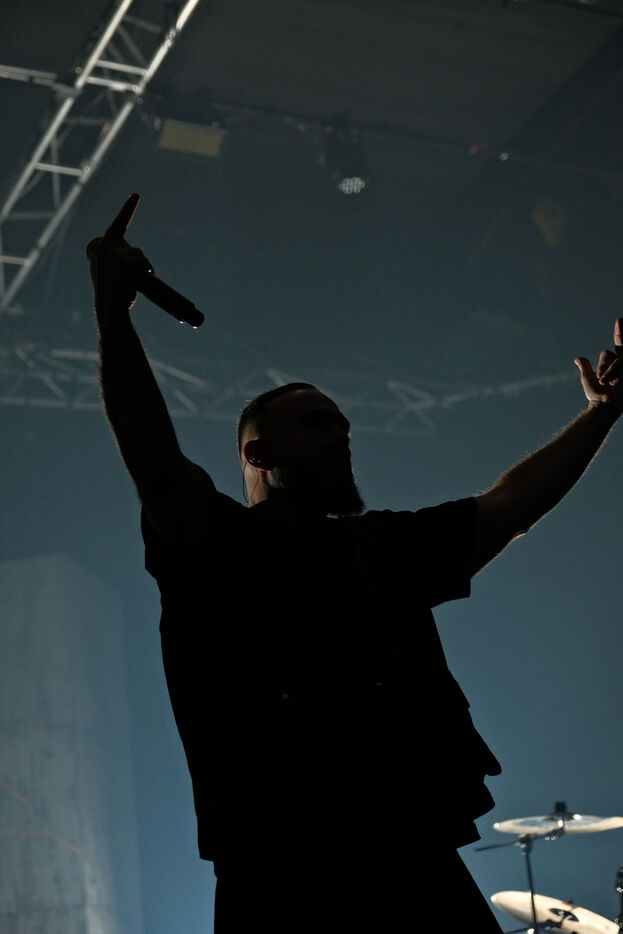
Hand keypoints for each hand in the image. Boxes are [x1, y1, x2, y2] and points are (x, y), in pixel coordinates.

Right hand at [87, 193, 152, 308]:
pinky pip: (144, 263)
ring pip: (138, 253)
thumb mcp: (109, 275)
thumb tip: (136, 262)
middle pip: (119, 225)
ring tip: (134, 281)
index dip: (125, 213)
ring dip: (142, 265)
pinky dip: (147, 271)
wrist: (110, 309)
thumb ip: (116, 261)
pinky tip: (138, 281)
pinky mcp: (128, 262)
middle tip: (136, 194)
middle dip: (127, 207)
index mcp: (97, 250)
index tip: (134, 197)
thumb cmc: (112, 296)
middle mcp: (103, 247)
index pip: (112, 229)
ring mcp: (114, 254)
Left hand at [575, 318, 622, 412]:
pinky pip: (619, 364)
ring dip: (608, 372)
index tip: (619, 319)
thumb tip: (578, 358)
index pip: (614, 347)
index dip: (621, 331)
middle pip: (611, 354)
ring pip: (615, 360)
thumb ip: (585, 366)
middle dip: (605, 365)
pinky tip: (613, 383)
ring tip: (606, 383)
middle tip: (601, 379)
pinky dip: (613, 373)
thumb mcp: (587, 379)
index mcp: (615, 363)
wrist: (605, 405)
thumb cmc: (597, 395)